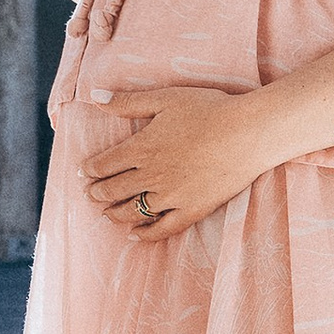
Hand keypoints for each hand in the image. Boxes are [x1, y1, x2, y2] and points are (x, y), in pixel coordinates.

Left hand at [82, 85, 268, 241]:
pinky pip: (163, 228)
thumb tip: (94, 98)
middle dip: (99, 193)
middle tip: (91, 194)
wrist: (249, 132)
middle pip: (115, 190)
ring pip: (133, 211)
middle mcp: (151, 175)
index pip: (105, 164)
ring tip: (107, 214)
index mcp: (142, 147)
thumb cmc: (209, 109)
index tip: (85, 172)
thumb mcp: (166, 98)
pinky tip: (135, 235)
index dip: (91, 169)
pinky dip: (146, 234)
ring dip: (115, 214)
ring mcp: (171, 196)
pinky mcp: (192, 209)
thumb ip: (128, 101)